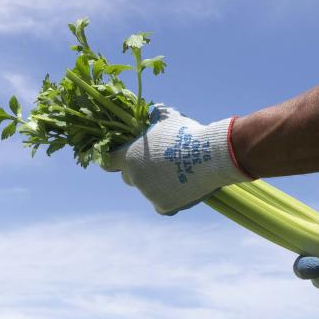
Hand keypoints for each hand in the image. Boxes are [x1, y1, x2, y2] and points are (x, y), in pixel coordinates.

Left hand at [103, 106, 248, 214]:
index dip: (114, 159)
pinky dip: (169, 199)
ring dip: (158, 184)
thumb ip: (154, 116)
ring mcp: (148, 194)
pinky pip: (161, 205)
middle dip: (138, 172)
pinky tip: (181, 189)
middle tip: (156, 164)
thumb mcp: (167, 118)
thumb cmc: (186, 134)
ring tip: (179, 172)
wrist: (209, 156)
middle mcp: (134, 177)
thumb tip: (152, 111)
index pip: (109, 161)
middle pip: (129, 177)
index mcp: (129, 156)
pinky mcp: (163, 206)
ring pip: (149, 190)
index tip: (119, 159)